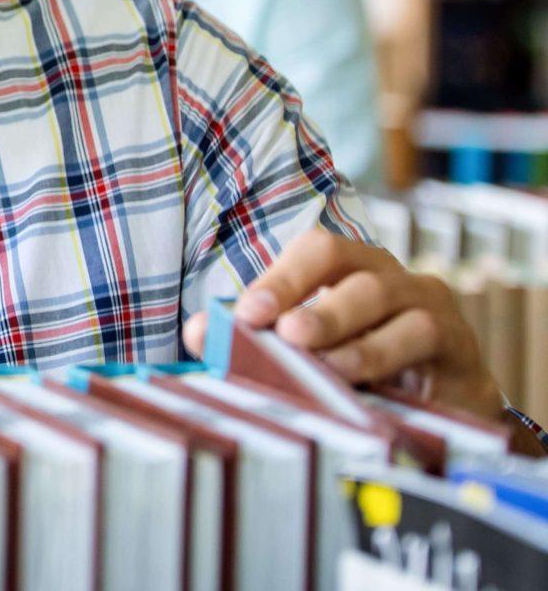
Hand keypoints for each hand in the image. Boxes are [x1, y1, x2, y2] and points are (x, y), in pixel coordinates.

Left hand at [182, 229, 536, 451]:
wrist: (447, 404)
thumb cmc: (367, 365)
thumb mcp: (315, 352)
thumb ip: (260, 338)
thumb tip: (197, 334)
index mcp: (351, 267)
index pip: (317, 252)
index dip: (281, 278)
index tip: (246, 313)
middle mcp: (391, 276)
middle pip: (353, 271)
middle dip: (313, 302)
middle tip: (282, 332)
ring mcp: (428, 305)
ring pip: (388, 302)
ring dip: (348, 332)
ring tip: (319, 361)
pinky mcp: (459, 343)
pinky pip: (423, 338)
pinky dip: (385, 356)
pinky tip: (360, 381)